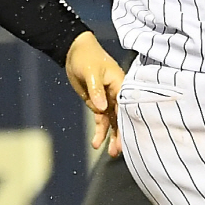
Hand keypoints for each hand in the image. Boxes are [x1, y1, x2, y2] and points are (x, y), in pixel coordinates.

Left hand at [64, 32, 123, 156]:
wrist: (74, 52)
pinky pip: (101, 120)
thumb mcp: (92, 72)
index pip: (127, 106)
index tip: (130, 138)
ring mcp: (108, 100)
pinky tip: (97, 143)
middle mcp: (117, 94)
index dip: (129, 122)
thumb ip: (97, 90)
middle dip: (121, 134)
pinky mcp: (97, 103)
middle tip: (119, 150)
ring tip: (110, 153)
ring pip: (113, 121)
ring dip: (111, 136)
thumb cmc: (87, 57)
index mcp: (121, 85)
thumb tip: (101, 108)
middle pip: (122, 117)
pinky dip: (100, 131)